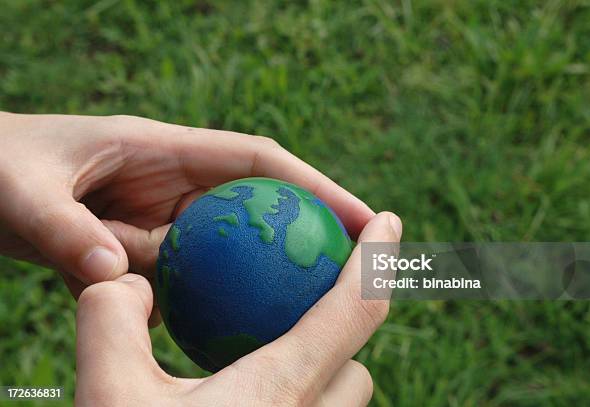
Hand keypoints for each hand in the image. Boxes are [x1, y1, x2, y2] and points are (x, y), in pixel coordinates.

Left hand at [0, 112, 373, 296]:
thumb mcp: (21, 190)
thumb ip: (64, 230)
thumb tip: (115, 275)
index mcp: (162, 149)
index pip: (256, 162)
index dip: (315, 185)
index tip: (361, 216)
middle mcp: (171, 184)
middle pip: (256, 208)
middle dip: (303, 234)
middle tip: (354, 272)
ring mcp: (157, 220)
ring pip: (221, 252)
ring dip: (249, 280)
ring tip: (289, 314)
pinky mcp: (138, 252)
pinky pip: (179, 281)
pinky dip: (195, 305)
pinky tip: (214, 334)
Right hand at [75, 212, 401, 405]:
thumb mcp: (106, 393)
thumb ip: (112, 318)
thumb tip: (129, 281)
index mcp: (280, 389)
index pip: (355, 308)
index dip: (379, 257)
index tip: (391, 220)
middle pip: (356, 370)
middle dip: (338, 338)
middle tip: (292, 319)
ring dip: (320, 381)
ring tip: (267, 370)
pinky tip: (243, 406)